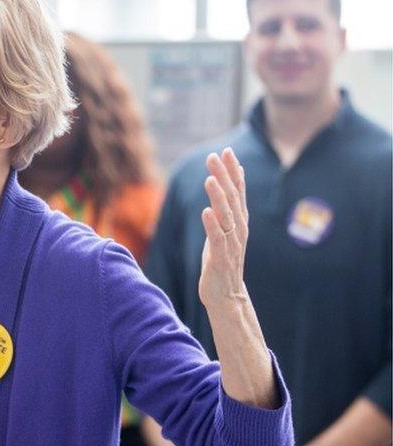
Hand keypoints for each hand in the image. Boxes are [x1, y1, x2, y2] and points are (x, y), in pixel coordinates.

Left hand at [198, 148, 248, 309]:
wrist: (227, 295)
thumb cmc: (222, 259)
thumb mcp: (225, 229)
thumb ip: (228, 206)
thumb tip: (228, 182)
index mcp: (238, 221)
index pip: (237, 191)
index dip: (233, 171)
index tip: (227, 151)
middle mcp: (238, 229)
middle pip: (232, 199)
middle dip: (224, 177)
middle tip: (215, 156)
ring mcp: (230, 244)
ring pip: (225, 216)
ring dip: (218, 197)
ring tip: (210, 179)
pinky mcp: (220, 258)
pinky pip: (217, 239)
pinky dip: (212, 225)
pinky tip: (206, 212)